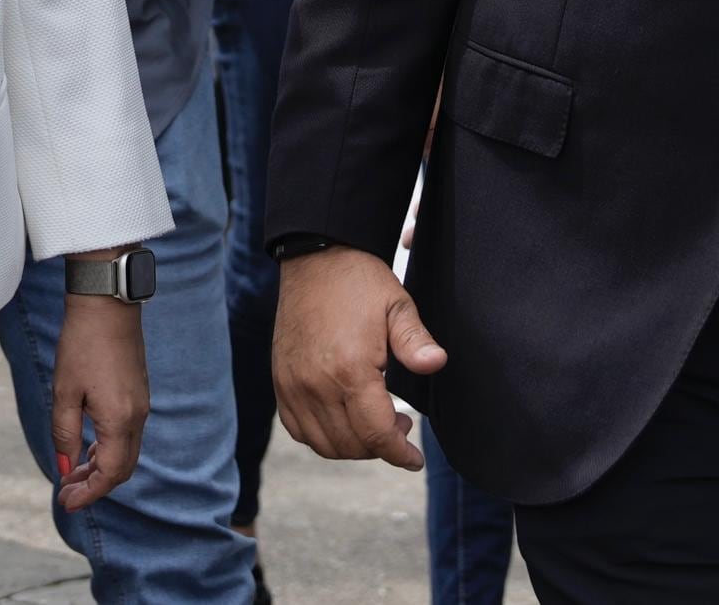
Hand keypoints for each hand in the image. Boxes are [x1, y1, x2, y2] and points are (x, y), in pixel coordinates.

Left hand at [50, 282, 150, 510]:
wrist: (107, 304)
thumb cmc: (81, 344)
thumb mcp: (64, 392)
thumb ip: (64, 434)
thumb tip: (65, 467)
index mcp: (120, 420)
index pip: (110, 473)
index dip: (89, 493)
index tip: (66, 503)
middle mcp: (138, 417)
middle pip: (122, 468)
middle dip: (95, 485)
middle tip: (67, 492)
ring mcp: (141, 405)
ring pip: (126, 452)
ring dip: (102, 467)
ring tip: (73, 472)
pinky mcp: (139, 393)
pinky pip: (128, 434)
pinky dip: (109, 449)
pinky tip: (88, 447)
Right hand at [272, 245, 443, 469]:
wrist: (314, 259)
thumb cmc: (359, 282)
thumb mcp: (397, 305)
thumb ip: (416, 341)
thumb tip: (436, 363)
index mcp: (349, 368)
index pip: (376, 434)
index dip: (399, 454)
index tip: (413, 459)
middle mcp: (316, 383)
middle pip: (351, 445)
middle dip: (381, 448)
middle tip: (400, 427)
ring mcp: (293, 385)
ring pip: (324, 444)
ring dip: (353, 446)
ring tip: (374, 424)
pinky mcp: (281, 382)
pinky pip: (299, 430)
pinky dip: (323, 437)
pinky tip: (343, 420)